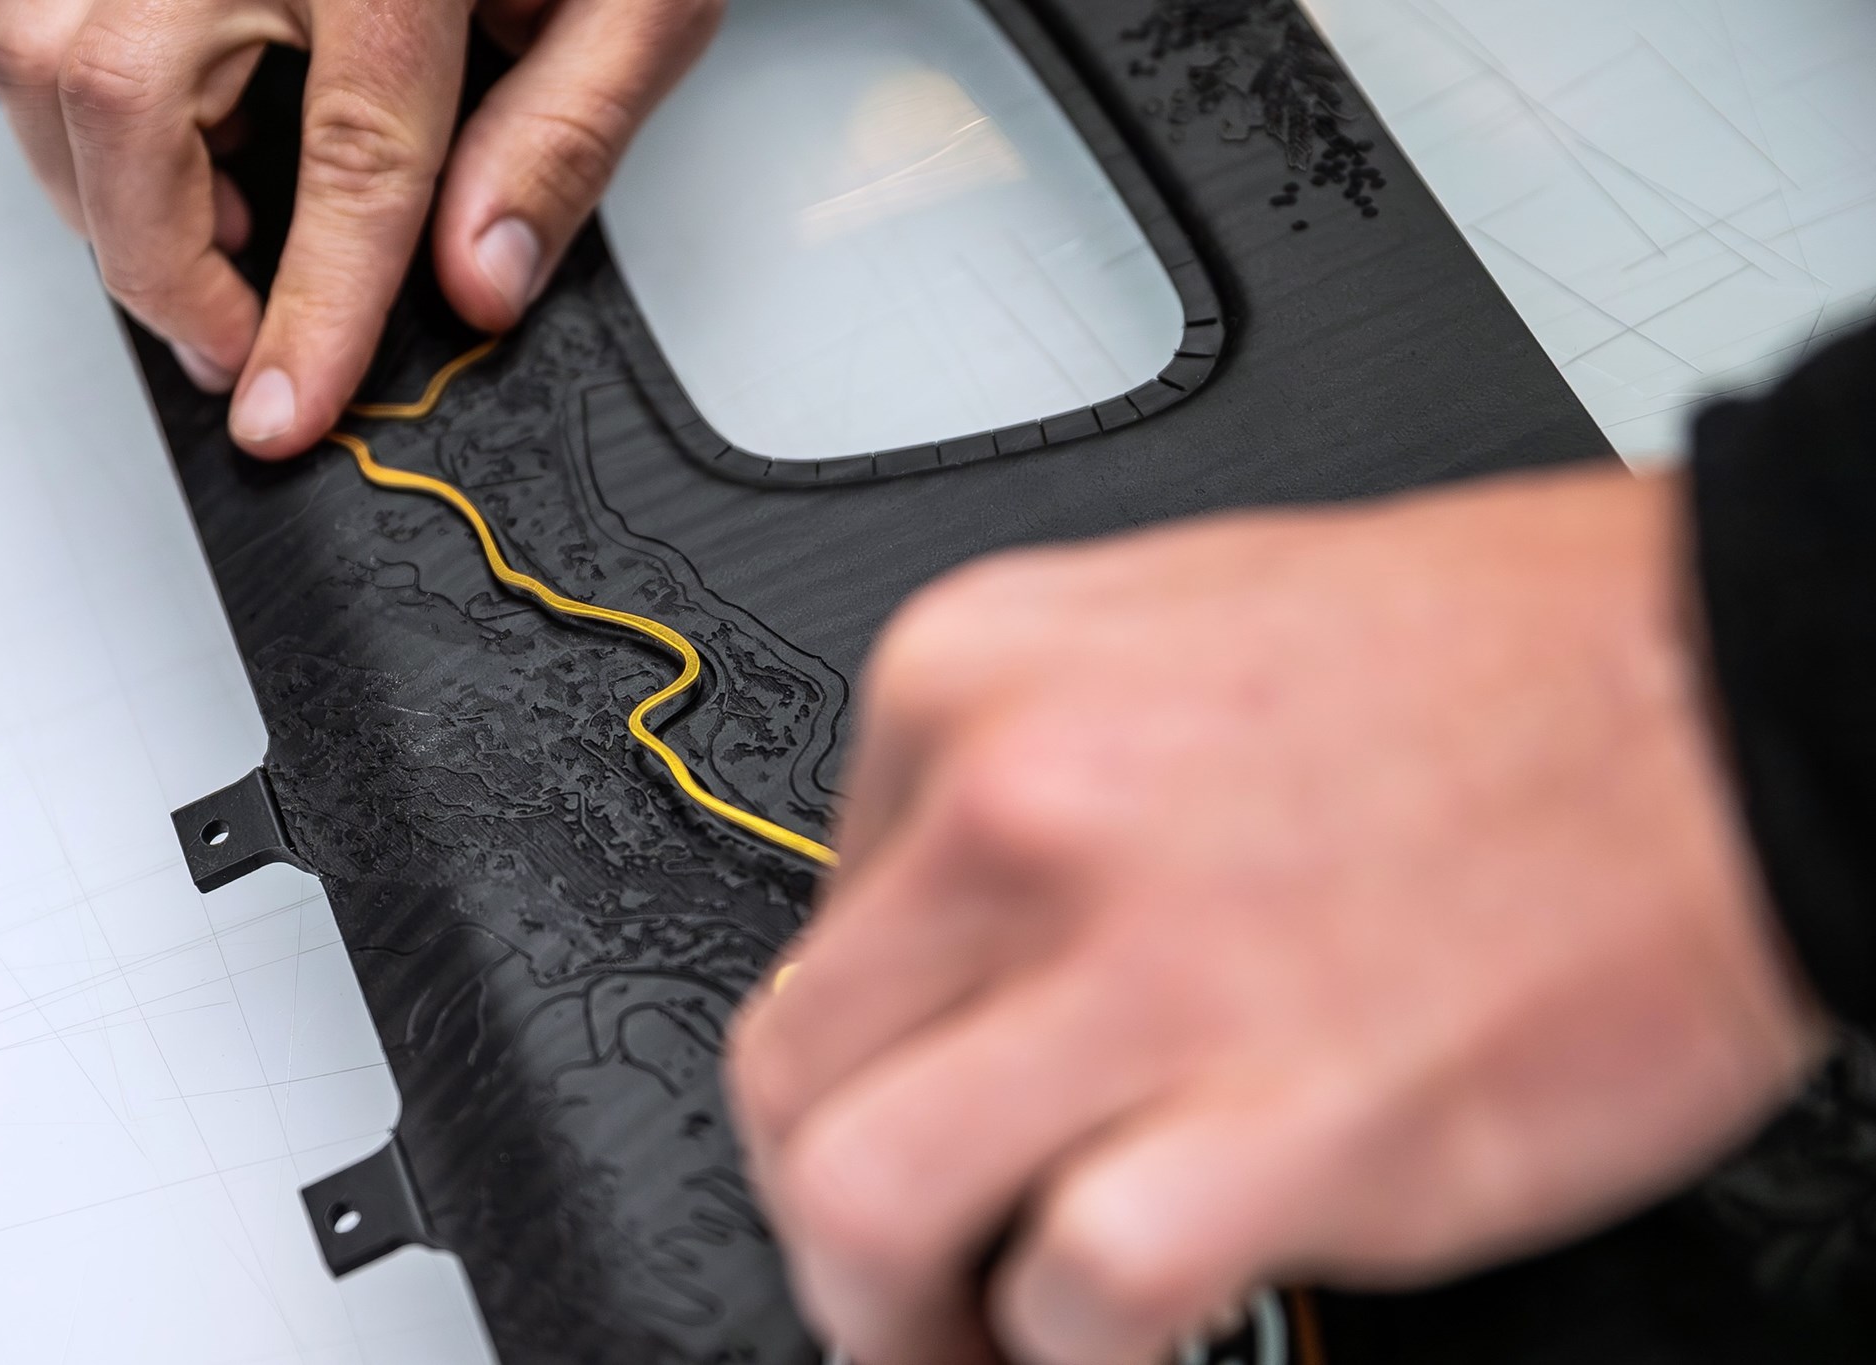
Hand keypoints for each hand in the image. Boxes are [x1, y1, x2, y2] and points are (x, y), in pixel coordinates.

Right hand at [0, 0, 720, 455]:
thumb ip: (567, 135)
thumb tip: (483, 281)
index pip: (350, 159)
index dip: (314, 309)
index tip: (285, 406)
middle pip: (124, 106)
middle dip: (162, 268)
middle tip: (237, 350)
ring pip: (39, 54)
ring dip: (105, 194)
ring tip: (217, 261)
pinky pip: (46, 10)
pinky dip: (88, 113)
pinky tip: (182, 159)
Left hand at [726, 466, 1825, 1364]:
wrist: (1722, 687)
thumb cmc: (1489, 658)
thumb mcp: (1166, 630)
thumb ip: (1019, 774)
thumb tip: (938, 939)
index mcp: (976, 675)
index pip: (810, 927)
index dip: (868, 1055)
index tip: (926, 1100)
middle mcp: (1024, 809)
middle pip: (795, 1080)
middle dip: (827, 1210)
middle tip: (897, 1267)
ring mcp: (1142, 967)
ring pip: (862, 1207)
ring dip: (895, 1315)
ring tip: (972, 1336)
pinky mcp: (1285, 1119)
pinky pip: (1075, 1297)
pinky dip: (1074, 1353)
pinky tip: (1128, 1333)